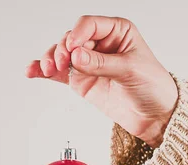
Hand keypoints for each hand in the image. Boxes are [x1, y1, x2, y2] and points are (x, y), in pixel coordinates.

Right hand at [24, 15, 177, 147]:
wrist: (155, 116)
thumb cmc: (153, 87)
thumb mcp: (131, 70)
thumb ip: (102, 63)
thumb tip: (77, 56)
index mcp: (117, 32)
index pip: (90, 24)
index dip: (78, 34)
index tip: (73, 48)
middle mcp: (100, 44)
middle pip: (71, 39)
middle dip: (62, 49)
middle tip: (61, 63)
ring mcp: (89, 63)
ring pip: (61, 55)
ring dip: (49, 59)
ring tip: (45, 68)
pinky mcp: (81, 81)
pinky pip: (58, 73)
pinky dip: (44, 72)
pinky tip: (32, 72)